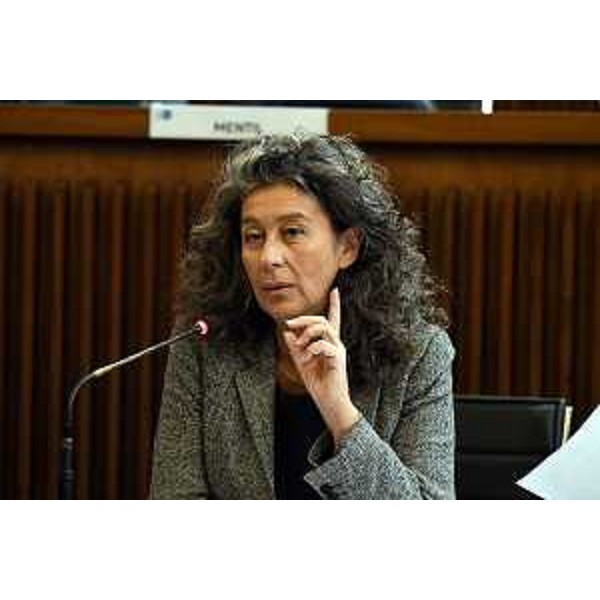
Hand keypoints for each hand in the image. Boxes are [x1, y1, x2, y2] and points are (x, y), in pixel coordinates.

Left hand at [283, 288, 359, 443]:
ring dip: (306, 333)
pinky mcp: (338, 359)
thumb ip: (295, 348)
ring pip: (324, 328)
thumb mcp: (301, 363)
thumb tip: (287, 332)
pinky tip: (307, 358)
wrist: (329, 402)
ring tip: (299, 346)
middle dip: (304, 319)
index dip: (334, 304)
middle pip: (322, 320)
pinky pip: (324, 345)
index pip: (332, 319)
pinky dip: (311, 348)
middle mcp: (335, 343)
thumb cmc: (318, 384)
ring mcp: (338, 350)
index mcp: (327, 343)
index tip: (335, 289)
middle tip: (289, 323)